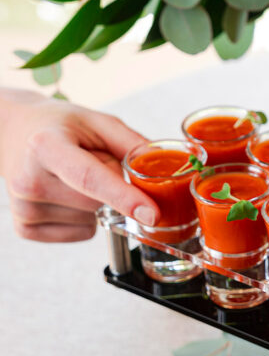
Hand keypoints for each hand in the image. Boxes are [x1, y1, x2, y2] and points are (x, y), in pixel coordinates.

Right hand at [0, 89, 158, 241]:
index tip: (152, 214)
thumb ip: (133, 144)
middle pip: (98, 202)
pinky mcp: (25, 227)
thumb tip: (167, 170)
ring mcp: (24, 207)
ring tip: (74, 177)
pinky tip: (68, 195)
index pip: (90, 178)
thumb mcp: (98, 123)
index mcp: (46, 146)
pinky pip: (81, 233)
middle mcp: (29, 179)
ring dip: (98, 202)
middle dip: (112, 187)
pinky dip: (86, 218)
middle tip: (93, 163)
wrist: (14, 132)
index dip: (124, 198)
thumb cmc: (59, 126)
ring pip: (93, 219)